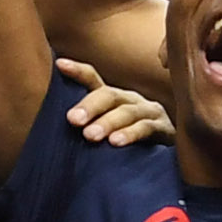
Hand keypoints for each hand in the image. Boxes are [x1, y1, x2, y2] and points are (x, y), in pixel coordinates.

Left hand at [56, 56, 171, 147]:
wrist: (168, 157)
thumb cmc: (125, 145)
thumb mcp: (103, 132)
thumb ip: (84, 126)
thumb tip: (53, 128)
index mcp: (113, 99)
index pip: (93, 80)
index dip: (78, 71)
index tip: (59, 64)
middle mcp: (130, 100)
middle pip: (109, 96)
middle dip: (90, 106)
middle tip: (73, 120)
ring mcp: (149, 112)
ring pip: (127, 112)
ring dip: (108, 122)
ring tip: (90, 136)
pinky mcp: (164, 129)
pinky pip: (146, 128)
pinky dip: (131, 134)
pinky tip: (116, 142)